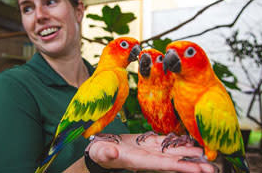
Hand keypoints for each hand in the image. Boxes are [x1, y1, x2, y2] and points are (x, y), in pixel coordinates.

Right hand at [87, 133, 213, 172]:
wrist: (101, 150)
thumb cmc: (99, 153)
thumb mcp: (100, 153)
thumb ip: (106, 153)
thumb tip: (112, 152)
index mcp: (139, 161)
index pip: (164, 165)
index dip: (182, 168)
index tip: (199, 170)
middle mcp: (149, 158)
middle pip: (175, 162)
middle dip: (193, 165)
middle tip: (213, 168)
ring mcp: (150, 151)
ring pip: (174, 152)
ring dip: (189, 154)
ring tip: (206, 155)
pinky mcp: (149, 143)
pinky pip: (167, 143)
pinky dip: (179, 143)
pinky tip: (189, 142)